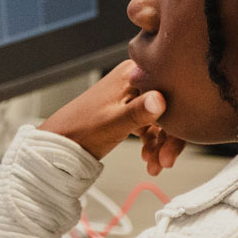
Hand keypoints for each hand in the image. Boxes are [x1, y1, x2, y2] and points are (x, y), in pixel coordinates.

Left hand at [41, 61, 183, 174]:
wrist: (59, 144)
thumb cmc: (80, 130)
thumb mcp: (113, 123)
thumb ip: (139, 112)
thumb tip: (160, 100)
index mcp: (133, 73)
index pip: (170, 93)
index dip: (178, 121)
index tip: (175, 144)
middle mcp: (135, 79)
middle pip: (169, 107)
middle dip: (169, 137)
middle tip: (166, 160)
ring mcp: (131, 94)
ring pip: (161, 119)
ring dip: (161, 144)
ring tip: (155, 164)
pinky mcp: (128, 109)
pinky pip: (150, 124)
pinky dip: (152, 142)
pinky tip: (149, 158)